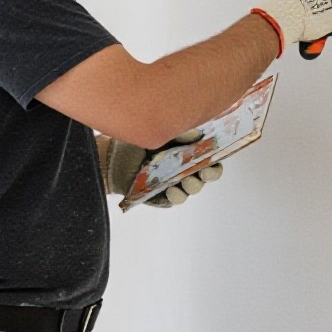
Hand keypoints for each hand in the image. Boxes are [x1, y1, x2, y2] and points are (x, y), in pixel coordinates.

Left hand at [103, 130, 223, 207]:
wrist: (113, 160)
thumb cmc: (139, 142)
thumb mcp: (159, 133)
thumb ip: (178, 132)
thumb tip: (196, 133)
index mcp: (190, 149)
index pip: (213, 154)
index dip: (217, 156)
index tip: (214, 155)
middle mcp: (187, 166)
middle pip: (210, 174)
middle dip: (209, 174)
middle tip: (202, 171)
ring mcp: (178, 182)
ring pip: (194, 187)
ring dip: (193, 184)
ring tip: (184, 180)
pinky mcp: (165, 197)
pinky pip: (177, 199)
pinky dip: (176, 194)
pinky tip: (171, 189)